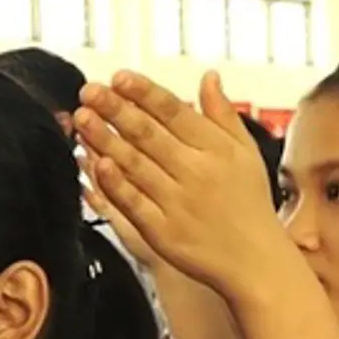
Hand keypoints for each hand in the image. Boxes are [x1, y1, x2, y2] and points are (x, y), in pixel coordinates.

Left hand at [73, 70, 294, 301]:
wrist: (255, 262)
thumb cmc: (249, 205)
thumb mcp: (247, 154)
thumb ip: (224, 114)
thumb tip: (209, 77)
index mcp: (216, 149)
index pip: (174, 111)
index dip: (143, 92)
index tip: (119, 77)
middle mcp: (196, 172)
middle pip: (148, 134)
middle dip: (115, 109)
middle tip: (89, 90)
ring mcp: (177, 203)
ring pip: (135, 164)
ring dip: (105, 139)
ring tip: (83, 118)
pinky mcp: (163, 232)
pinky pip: (133, 203)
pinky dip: (114, 183)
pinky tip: (97, 164)